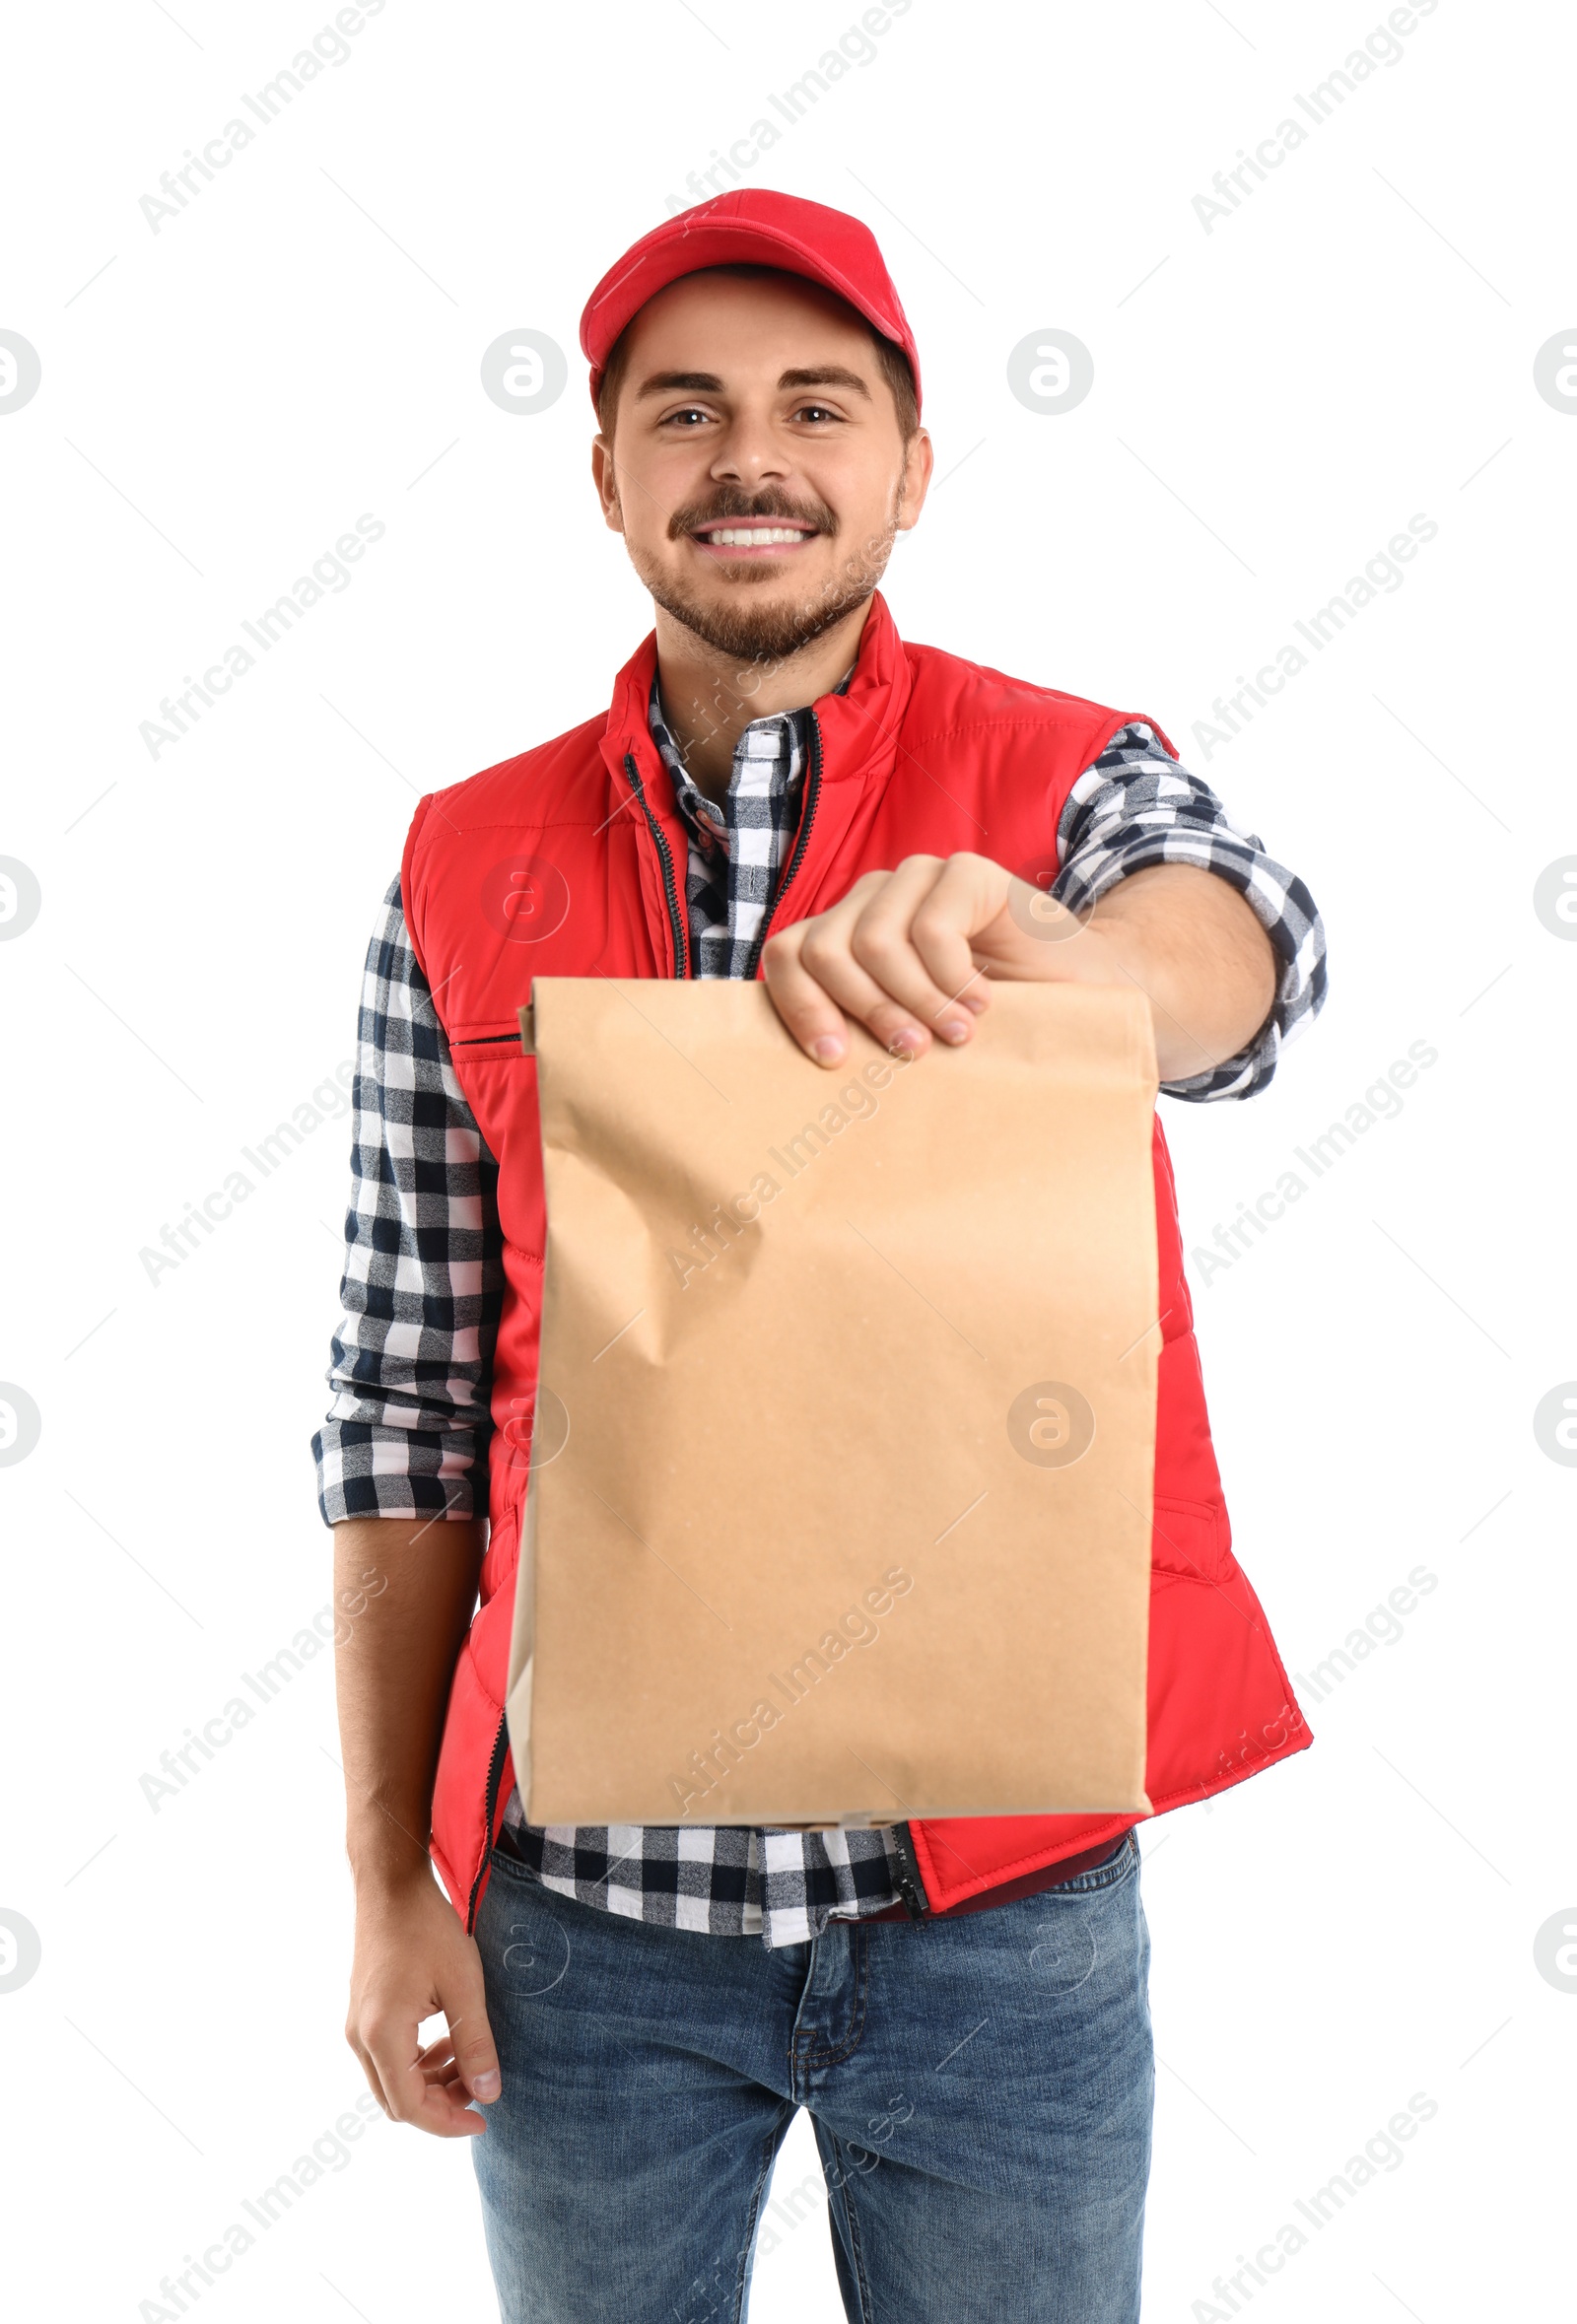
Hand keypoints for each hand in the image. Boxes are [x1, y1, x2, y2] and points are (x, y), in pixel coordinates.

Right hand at [346, 1868, 500, 2137]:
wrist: (392, 1885)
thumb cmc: (428, 1928)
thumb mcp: (463, 1986)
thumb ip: (475, 2043)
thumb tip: (489, 2093)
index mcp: (381, 2035)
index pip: (410, 2106)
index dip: (447, 2123)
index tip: (484, 2119)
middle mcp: (360, 2037)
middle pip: (396, 2100)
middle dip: (440, 2105)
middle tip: (481, 2088)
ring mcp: (357, 2024)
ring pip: (392, 2080)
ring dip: (431, 2082)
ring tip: (471, 2060)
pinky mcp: (362, 2012)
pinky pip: (388, 2056)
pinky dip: (418, 2061)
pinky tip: (448, 2039)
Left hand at [760, 852, 1276, 1079]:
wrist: (1091, 992)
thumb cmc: (1000, 1025)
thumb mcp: (917, 1033)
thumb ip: (866, 1033)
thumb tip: (798, 1077)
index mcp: (848, 937)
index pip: (787, 956)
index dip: (799, 1007)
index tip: (835, 1060)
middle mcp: (872, 900)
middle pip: (819, 949)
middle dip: (861, 1011)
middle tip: (910, 1052)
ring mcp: (916, 878)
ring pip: (872, 943)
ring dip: (914, 1002)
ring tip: (956, 1036)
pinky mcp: (965, 872)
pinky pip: (932, 929)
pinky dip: (954, 980)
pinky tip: (984, 1004)